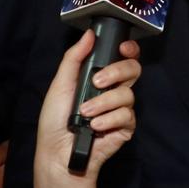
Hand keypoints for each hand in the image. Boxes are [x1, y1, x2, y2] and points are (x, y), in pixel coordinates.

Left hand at [36, 30, 139, 180]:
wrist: (57, 152)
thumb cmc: (55, 120)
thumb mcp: (61, 84)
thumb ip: (74, 58)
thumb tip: (89, 34)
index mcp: (100, 76)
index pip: (123, 57)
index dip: (128, 50)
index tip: (122, 48)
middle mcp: (113, 90)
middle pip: (133, 69)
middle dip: (116, 72)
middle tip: (97, 82)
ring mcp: (120, 109)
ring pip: (127, 94)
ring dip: (104, 102)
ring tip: (86, 113)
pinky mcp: (125, 127)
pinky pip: (126, 115)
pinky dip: (109, 119)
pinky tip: (95, 127)